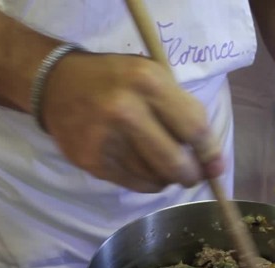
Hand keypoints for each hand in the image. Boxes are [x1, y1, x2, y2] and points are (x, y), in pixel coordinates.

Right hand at [41, 52, 223, 192]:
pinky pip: (135, 184)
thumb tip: (212, 160)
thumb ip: (184, 111)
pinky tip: (143, 167)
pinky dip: (147, 181)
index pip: (194, 129)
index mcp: (147, 82)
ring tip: (161, 163)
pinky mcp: (93, 161)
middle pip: (175, 163)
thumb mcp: (153, 76)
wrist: (57, 85)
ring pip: (156, 178)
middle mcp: (126, 110)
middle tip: (192, 174)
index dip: (210, 153)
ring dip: (167, 178)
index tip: (216, 167)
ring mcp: (106, 139)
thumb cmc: (117, 80)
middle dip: (191, 175)